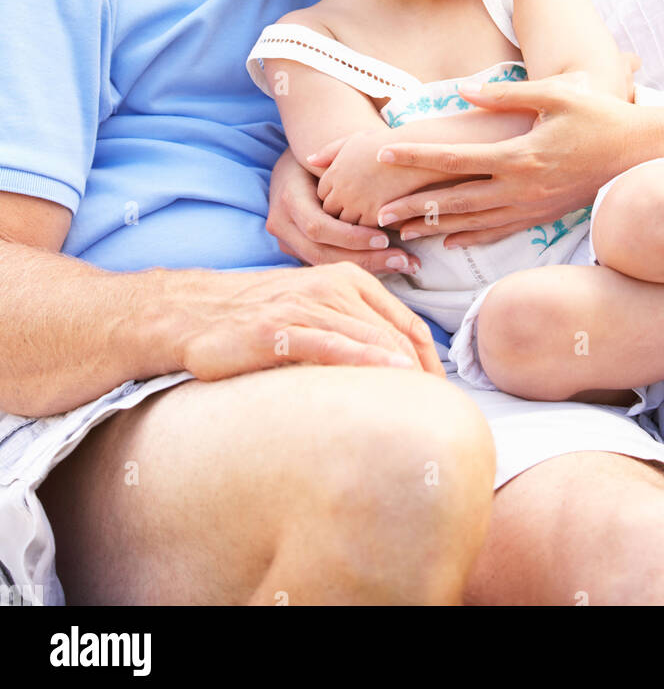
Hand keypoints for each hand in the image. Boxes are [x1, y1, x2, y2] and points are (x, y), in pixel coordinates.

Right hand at [176, 260, 444, 378]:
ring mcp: (305, 305)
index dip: (432, 359)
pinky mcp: (279, 329)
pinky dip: (364, 358)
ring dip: (402, 368)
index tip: (443, 393)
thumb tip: (396, 363)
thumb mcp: (315, 310)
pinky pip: (330, 343)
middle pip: (395, 332)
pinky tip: (389, 373)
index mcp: (348, 280)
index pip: (406, 322)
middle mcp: (332, 286)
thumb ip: (353, 325)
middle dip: (423, 372)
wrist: (195, 314)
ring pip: (368, 337)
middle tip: (439, 408)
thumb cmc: (259, 317)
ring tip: (425, 401)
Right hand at [266, 146, 421, 276]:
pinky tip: (389, 266)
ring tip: (406, 266)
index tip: (385, 239)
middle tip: (404, 261)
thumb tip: (372, 188)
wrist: (291, 168)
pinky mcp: (298, 252)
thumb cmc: (319, 159)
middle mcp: (283, 225)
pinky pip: (329, 265)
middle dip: (365, 260)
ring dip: (368, 268)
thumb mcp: (329, 159)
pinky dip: (359, 268)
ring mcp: (287, 242)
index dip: (351, 237)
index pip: (319, 227)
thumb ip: (342, 170)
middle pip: (323, 254)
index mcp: (289, 199)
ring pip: (327, 265)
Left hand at [313, 128, 454, 226]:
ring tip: (367, 220)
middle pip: (330, 213)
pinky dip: (370, 230)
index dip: (334, 198)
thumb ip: (329, 151)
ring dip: (354, 225)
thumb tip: (309, 160)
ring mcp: (358, 204)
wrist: (416, 149)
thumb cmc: (386, 143)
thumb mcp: (354, 140)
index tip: (346, 198)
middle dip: (339, 214)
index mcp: (334, 172)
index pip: (322, 196)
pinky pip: (365, 231)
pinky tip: (379, 223)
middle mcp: (342, 190)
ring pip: (346, 225)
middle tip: (354, 213)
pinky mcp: (376, 215)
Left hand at [376, 76, 656, 245]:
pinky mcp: (546, 215)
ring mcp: (534, 207)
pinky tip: (450, 241)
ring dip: (435, 227)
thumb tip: (463, 92)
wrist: (646, 153)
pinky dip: (472, 237)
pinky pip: (501, 231)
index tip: (383, 151)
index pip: (454, 159)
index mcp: (520, 156)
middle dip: (414, 206)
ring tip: (401, 232)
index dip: (416, 156)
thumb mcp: (556, 94)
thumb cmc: (603, 116)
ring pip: (474, 222)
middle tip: (375, 212)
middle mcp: (522, 188)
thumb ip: (505, 96)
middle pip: (455, 200)